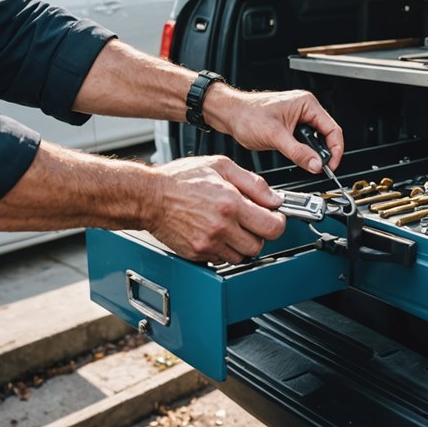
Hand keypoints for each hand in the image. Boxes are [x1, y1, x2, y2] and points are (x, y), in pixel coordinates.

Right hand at [147, 155, 285, 262]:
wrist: (149, 197)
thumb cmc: (181, 179)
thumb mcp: (221, 166)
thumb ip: (253, 183)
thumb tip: (274, 198)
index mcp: (231, 204)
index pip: (272, 226)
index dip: (278, 222)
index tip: (274, 217)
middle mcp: (221, 227)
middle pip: (259, 245)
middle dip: (260, 234)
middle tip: (252, 221)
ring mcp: (208, 243)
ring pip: (242, 256)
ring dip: (243, 244)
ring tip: (232, 227)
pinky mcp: (198, 254)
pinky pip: (222, 259)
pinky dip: (225, 249)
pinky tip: (217, 233)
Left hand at [203, 85, 343, 173]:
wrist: (230, 115)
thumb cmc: (247, 115)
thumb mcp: (275, 136)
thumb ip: (298, 152)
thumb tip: (316, 164)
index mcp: (306, 104)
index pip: (332, 129)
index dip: (335, 150)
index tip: (331, 166)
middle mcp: (305, 109)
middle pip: (326, 135)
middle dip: (324, 153)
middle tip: (319, 168)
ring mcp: (298, 117)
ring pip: (315, 140)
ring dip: (312, 152)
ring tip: (307, 162)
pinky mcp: (291, 127)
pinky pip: (304, 142)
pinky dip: (303, 152)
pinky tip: (298, 156)